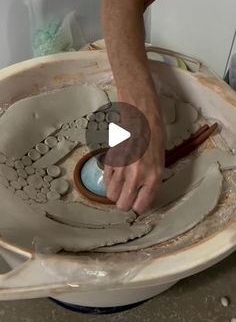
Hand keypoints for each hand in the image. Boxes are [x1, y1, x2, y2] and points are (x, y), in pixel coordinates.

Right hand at [104, 90, 164, 213]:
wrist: (141, 115)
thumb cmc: (154, 134)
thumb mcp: (160, 160)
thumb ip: (151, 180)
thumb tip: (142, 195)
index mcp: (153, 175)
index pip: (141, 206)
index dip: (138, 206)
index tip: (137, 202)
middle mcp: (137, 174)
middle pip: (122, 205)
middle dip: (124, 203)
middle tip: (127, 195)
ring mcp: (122, 167)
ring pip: (111, 194)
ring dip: (115, 192)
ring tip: (121, 184)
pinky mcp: (110, 159)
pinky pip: (106, 180)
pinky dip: (109, 180)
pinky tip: (116, 173)